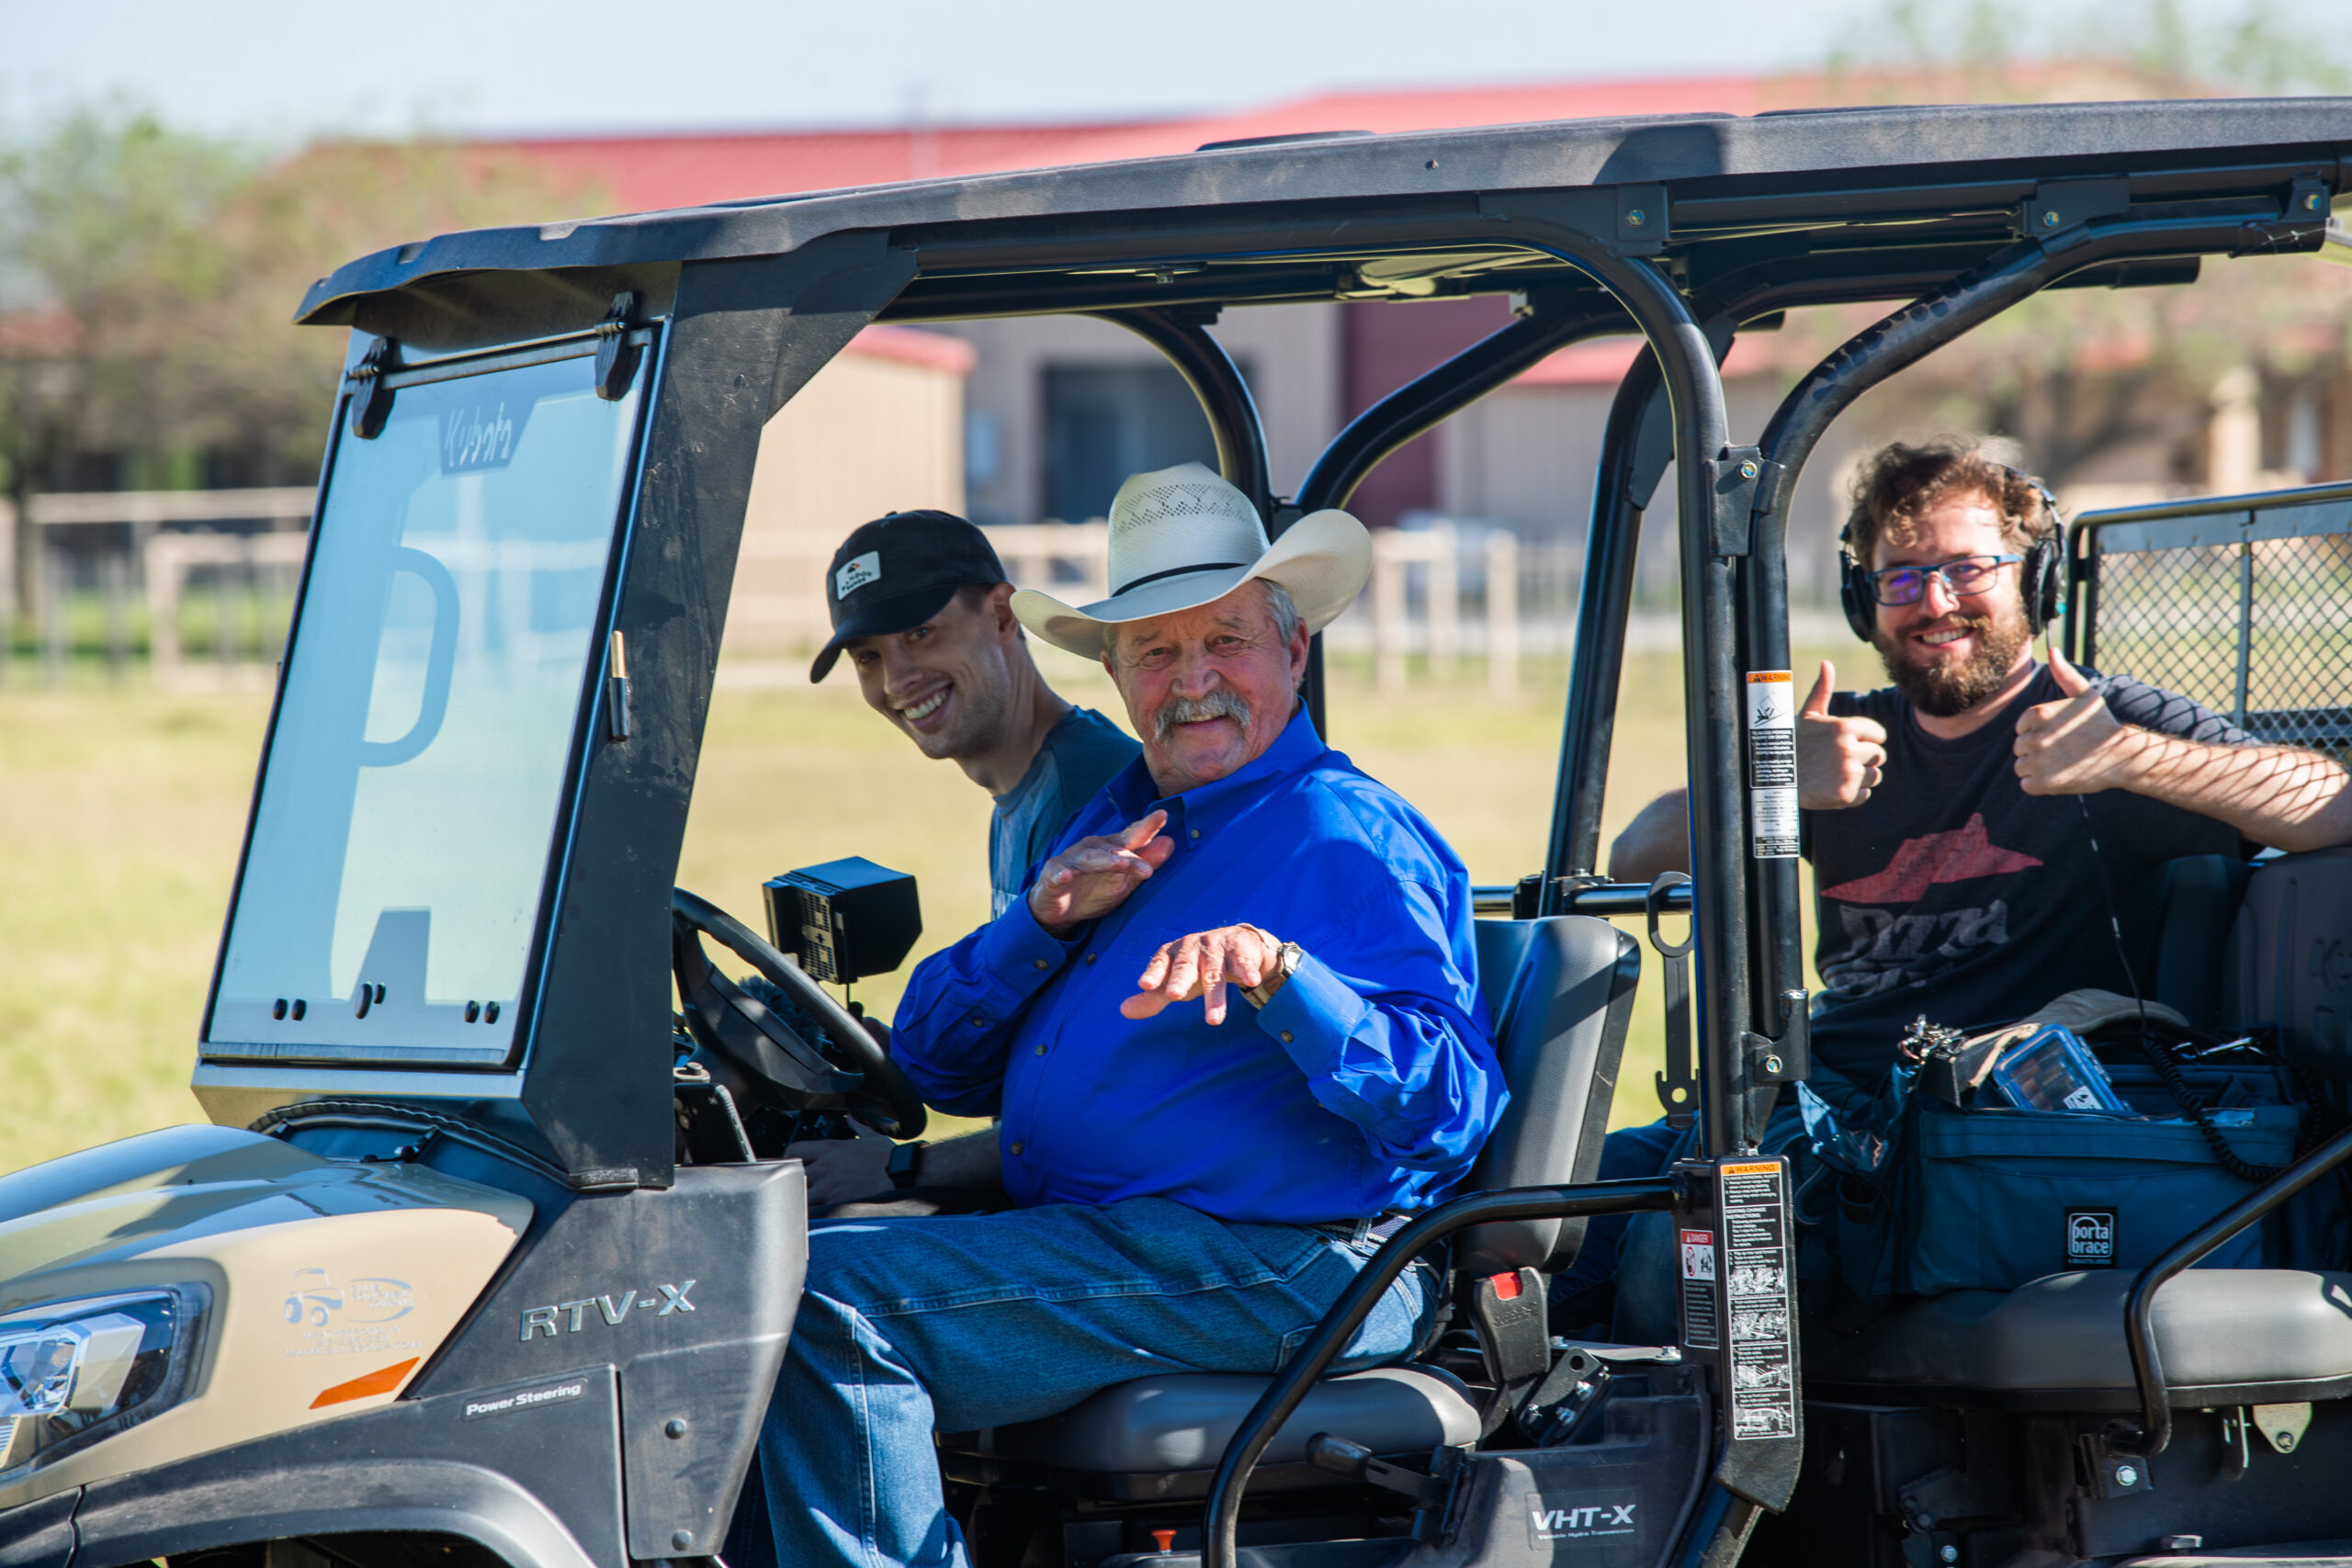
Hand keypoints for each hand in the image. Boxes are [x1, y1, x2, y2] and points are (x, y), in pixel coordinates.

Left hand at [785, 1125, 896, 1204]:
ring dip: (798, 1198)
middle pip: (790, 1173)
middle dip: (791, 1181)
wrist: (902, 1174)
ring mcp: (828, 1186)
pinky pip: (812, 1211)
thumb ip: (857, 1128)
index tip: (794, 1166)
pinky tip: (812, 1216)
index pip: (794, 1150)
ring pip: (797, 1193)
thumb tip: (853, 1119)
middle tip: (796, 1188)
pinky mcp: (836, 1204)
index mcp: (829, 1149)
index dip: (789, 1159)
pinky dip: (809, 1213)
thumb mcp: (871, 1138)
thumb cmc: (889, 1158)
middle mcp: (824, 1166)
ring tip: (802, 1204)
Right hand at [1028, 811, 1175, 934]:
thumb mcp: (1124, 881)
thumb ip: (1144, 862)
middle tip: (1148, 866)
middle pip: (1114, 850)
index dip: (1146, 826)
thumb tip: (1170, 842)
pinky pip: (1057, 873)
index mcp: (1111, 847)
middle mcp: (1092, 849)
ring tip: (1120, 864)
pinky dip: (1060, 874)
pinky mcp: (1052, 875)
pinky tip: (1066, 876)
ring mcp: (1071, 860)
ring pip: (1090, 860)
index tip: (1163, 815)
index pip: (1132, 835)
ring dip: (1104, 862)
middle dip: (1130, 856)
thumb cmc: (1094, 891)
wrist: (1060, 911)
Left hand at [1120, 924, 1279, 1025]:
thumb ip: (1153, 996)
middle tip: (1174, 996)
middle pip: (1186, 966)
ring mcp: (1217, 948)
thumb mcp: (1176, 980)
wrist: (1237, 945)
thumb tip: (1123, 1011)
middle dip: (1180, 981)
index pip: (1160, 963)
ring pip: (1215, 974)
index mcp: (1172, 953)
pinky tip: (1252, 982)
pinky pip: (1243, 963)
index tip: (1144, 985)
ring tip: (1214, 1021)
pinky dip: (1247, 972)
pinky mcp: (1239, 950)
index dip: (1153, 974)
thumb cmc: (1199, 966)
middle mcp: (1192, 947)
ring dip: (1216, 996)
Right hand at [1796, 661, 1887, 809]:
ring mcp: (1848, 773)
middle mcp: (1849, 749)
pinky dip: (1852, 795)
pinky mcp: (1846, 795)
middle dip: (1863, 759)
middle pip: (1879, 756)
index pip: (1879, 734)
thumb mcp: (1807, 715)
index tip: (1847, 744)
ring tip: (1836, 775)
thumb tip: (1826, 663)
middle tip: (1839, 762)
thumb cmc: (1794, 744)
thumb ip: (1822, 689)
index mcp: (1844, 727)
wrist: (1776, 780)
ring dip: (1860, 778)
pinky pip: (1865, 794)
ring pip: (1874, 776)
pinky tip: (1833, 788)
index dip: (1865, 739)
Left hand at [2016, 646, 2140, 793]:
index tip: (2059, 735)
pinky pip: (2027, 784)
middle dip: (2037, 750)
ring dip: (2037, 768)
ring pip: (2021, 766)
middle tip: (2064, 750)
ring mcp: (2038, 761)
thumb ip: (2065, 674)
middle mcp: (2034, 737)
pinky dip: (2039, 784)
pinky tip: (2060, 776)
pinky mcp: (2043, 783)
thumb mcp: (2086, 694)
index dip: (2037, 733)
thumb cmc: (2102, 724)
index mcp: (2038, 713)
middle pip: (2020, 747)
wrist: (2123, 756)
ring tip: (2062, 763)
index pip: (2021, 727)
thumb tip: (2052, 650)